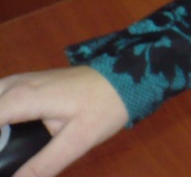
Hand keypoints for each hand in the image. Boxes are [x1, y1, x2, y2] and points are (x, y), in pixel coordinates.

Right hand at [0, 66, 127, 176]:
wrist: (127, 76)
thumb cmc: (105, 106)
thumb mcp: (77, 141)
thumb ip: (43, 165)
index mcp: (22, 97)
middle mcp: (14, 84)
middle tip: (3, 154)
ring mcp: (18, 80)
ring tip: (4, 150)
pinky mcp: (23, 84)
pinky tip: (5, 137)